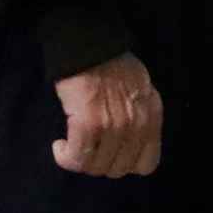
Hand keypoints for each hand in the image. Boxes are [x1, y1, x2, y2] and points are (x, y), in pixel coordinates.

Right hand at [51, 53, 164, 179]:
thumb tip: (129, 140)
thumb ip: (141, 116)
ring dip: (80, 162)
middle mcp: (137, 126)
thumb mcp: (141, 89)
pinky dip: (66, 157)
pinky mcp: (89, 125)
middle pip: (119, 168)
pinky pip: (78, 157)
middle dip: (100, 164)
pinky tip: (60, 147)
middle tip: (86, 150)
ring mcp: (114, 127)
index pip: (147, 163)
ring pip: (97, 166)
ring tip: (71, 147)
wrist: (89, 43)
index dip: (126, 164)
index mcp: (152, 117)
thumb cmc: (112, 62)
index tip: (111, 154)